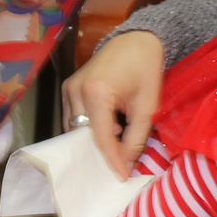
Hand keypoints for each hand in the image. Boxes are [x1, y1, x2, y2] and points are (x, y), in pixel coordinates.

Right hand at [62, 29, 163, 178]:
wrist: (136, 39)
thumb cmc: (146, 68)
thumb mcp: (148, 105)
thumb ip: (137, 137)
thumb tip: (127, 164)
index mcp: (96, 92)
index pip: (101, 137)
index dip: (112, 160)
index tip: (123, 177)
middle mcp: (76, 90)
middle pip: (83, 135)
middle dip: (101, 151)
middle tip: (121, 165)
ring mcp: (69, 88)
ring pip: (75, 128)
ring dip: (94, 139)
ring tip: (118, 143)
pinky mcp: (68, 87)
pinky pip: (73, 117)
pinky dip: (89, 127)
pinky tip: (110, 127)